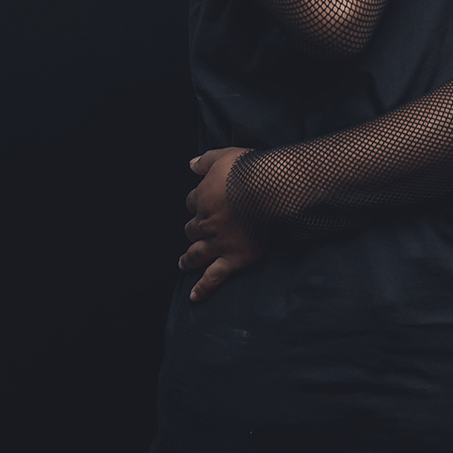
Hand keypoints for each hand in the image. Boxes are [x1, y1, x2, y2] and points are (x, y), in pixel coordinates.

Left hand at [180, 146, 262, 301]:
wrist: (269, 189)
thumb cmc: (248, 169)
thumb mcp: (224, 156)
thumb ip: (205, 160)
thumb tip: (190, 164)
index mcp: (203, 198)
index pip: (192, 202)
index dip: (197, 203)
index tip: (202, 204)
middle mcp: (206, 222)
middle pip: (192, 229)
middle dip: (192, 231)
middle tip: (192, 235)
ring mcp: (218, 243)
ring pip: (196, 254)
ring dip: (188, 260)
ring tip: (183, 264)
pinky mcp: (233, 258)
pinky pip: (213, 277)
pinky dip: (203, 288)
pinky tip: (194, 296)